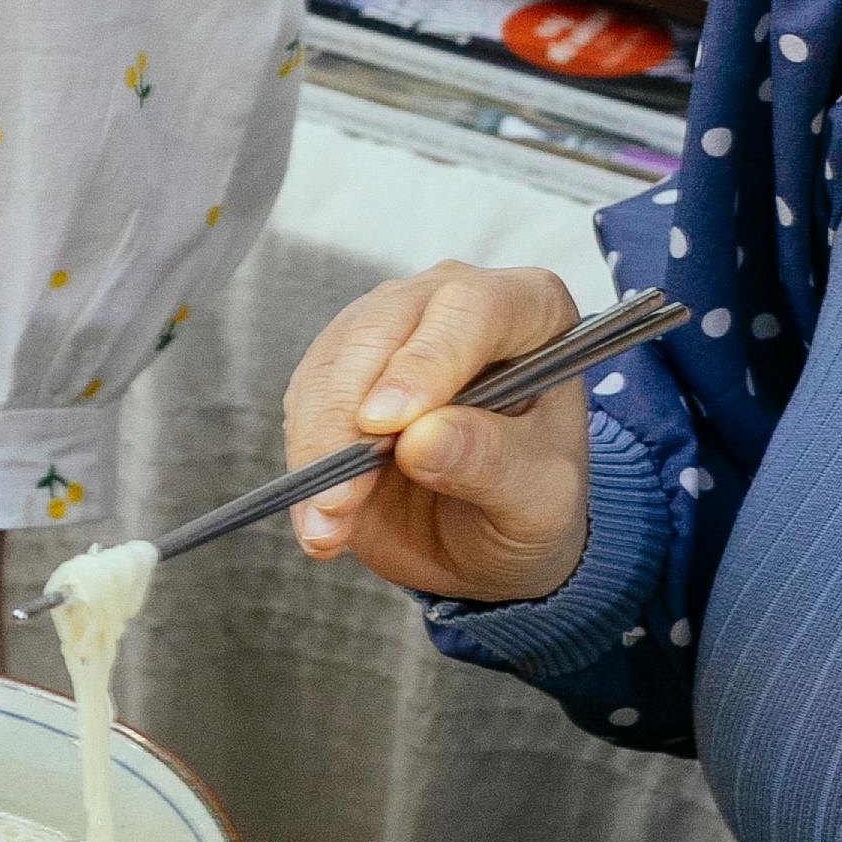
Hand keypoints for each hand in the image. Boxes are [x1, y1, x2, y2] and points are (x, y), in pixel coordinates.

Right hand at [280, 265, 593, 610]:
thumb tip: (421, 438)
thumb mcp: (538, 500)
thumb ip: (491, 463)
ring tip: (329, 523)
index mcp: (530, 311)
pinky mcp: (341, 370)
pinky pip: (303, 402)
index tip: (387, 423)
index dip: (427, 360)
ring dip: (318, 447)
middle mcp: (453, 303)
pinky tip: (320, 519)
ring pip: (330, 365)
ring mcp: (390, 330)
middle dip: (349, 416)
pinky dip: (304, 462)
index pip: (471, 309)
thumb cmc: (532, 504)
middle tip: (341, 497)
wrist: (488, 538)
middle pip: (381, 329)